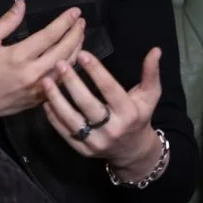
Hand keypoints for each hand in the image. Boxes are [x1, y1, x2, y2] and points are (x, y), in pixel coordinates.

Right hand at [0, 0, 85, 123]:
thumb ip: (6, 22)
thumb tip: (22, 4)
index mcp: (19, 56)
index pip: (50, 35)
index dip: (65, 22)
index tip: (75, 12)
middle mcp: (33, 73)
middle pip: (64, 50)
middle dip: (76, 34)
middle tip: (81, 21)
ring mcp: (38, 89)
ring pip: (67, 67)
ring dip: (77, 50)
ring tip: (80, 36)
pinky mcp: (39, 99)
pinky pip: (61, 82)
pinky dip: (69, 68)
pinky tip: (71, 58)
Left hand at [41, 47, 163, 176]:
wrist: (132, 151)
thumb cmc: (139, 117)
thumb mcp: (150, 96)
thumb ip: (151, 73)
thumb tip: (156, 50)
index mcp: (129, 113)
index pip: (110, 89)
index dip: (96, 71)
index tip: (83, 54)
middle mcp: (112, 129)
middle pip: (87, 104)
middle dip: (72, 83)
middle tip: (60, 64)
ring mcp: (96, 142)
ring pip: (71, 119)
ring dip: (57, 99)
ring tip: (46, 81)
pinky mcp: (83, 150)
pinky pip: (64, 132)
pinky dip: (53, 117)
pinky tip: (46, 100)